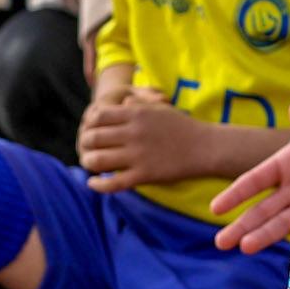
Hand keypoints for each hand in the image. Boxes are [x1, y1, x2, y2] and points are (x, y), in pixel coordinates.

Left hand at [78, 87, 199, 192]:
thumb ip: (138, 104)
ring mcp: (137, 155)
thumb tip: (122, 102)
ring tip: (91, 165)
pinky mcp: (144, 175)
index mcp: (136, 114)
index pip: (97, 116)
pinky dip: (98, 185)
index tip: (91, 130)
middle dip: (84, 145)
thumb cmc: (182, 126)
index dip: (89, 124)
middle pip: (92, 138)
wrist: (205, 147)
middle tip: (86, 149)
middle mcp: (133, 133)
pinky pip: (114, 183)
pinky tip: (93, 184)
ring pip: (98, 161)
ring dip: (88, 164)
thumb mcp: (159, 108)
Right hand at [208, 117, 289, 252]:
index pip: (254, 181)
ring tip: (245, 248)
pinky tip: (287, 254)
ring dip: (262, 235)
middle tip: (220, 242)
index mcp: (281, 166)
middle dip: (241, 225)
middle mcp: (289, 189)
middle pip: (261, 210)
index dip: (235, 194)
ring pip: (279, 223)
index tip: (215, 209)